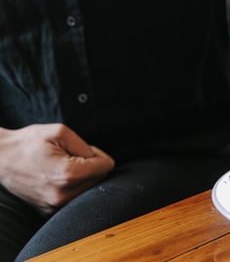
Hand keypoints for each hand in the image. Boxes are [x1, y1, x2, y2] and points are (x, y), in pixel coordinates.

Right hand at [0, 124, 114, 214]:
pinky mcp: (50, 211)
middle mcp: (63, 195)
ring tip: (62, 166)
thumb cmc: (28, 143)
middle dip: (90, 165)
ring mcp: (55, 206)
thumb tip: (101, 161)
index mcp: (67, 175)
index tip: (83, 150)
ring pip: (89, 189)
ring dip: (82, 176)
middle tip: (69, 156)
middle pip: (100, 178)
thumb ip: (85, 146)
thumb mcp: (59, 132)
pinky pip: (75, 197)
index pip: (106, 167)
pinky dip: (72, 186)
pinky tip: (56, 177)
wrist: (0, 159)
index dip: (98, 154)